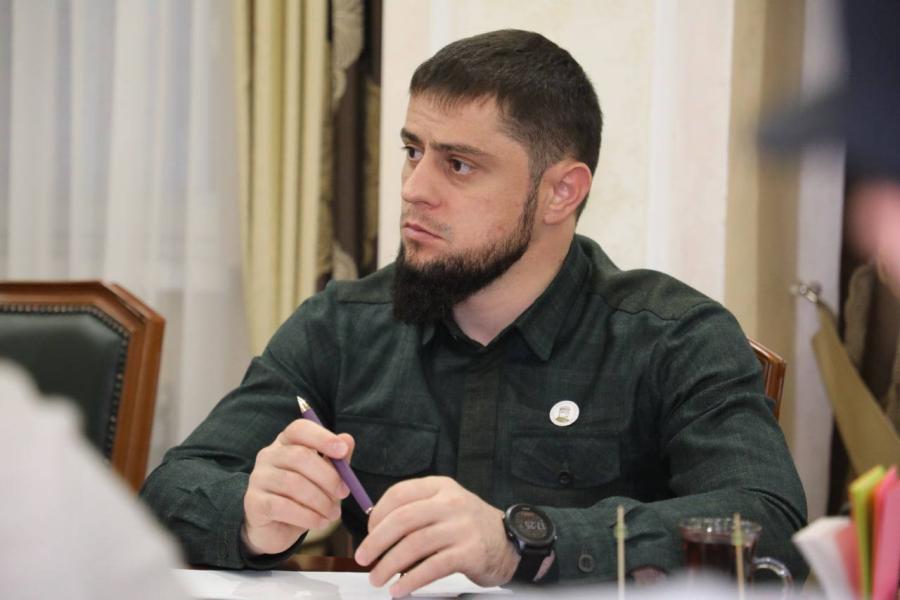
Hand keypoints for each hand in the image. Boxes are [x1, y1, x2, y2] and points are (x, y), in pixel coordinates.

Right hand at [241, 419, 354, 555]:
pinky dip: (308, 516)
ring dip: (320, 501)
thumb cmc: (304, 498)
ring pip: (294, 483)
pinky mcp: (253, 502)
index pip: (299, 429)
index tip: (342, 451)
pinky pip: (283, 506)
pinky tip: (320, 523)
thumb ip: (336, 461)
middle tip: (344, 493)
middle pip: (300, 456)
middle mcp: (268, 455)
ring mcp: (258, 478)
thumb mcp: (324, 479)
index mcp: (286, 443)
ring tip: (333, 514)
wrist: (277, 530)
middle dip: (328, 476)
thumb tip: (347, 439)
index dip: (322, 437)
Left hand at [354, 476, 519, 597]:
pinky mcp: (470, 553)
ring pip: (414, 544)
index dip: (377, 515)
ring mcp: (462, 527)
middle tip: (363, 558)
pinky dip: (411, 580)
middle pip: (403, 519)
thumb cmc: (469, 526)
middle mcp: (451, 503)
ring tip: (377, 578)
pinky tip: (400, 589)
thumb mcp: (446, 506)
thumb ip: (416, 512)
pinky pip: (432, 567)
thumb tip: (376, 534)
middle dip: (376, 541)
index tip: (368, 533)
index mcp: (440, 487)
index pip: (400, 494)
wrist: (510, 542)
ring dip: (389, 564)